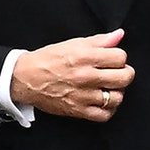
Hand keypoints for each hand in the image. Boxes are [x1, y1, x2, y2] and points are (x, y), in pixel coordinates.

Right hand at [10, 29, 134, 121]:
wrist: (25, 78)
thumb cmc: (47, 60)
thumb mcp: (72, 44)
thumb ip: (98, 41)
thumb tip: (119, 35)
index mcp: (84, 57)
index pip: (120, 57)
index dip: (119, 56)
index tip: (112, 59)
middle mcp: (85, 76)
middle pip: (124, 77)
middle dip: (123, 73)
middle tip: (115, 72)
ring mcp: (83, 96)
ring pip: (117, 97)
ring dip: (116, 92)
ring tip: (108, 87)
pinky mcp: (79, 111)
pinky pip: (105, 115)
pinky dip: (107, 109)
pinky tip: (101, 100)